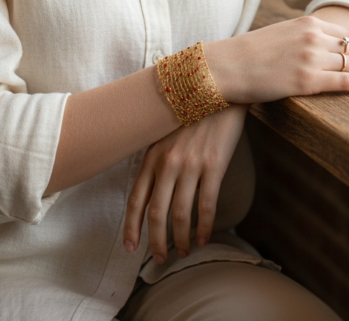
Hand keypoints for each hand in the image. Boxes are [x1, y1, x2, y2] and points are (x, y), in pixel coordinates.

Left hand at [123, 103, 247, 264]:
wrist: (217, 90)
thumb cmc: (191, 112)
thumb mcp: (165, 132)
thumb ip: (157, 159)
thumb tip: (150, 188)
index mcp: (152, 155)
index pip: (136, 199)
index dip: (132, 227)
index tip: (130, 247)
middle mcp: (168, 163)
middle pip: (156, 213)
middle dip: (156, 241)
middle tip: (161, 258)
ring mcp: (191, 165)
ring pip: (181, 214)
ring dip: (181, 239)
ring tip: (183, 251)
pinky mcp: (214, 166)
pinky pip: (207, 205)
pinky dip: (204, 227)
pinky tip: (204, 238)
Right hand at [205, 14, 348, 104]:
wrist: (225, 66)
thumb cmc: (248, 54)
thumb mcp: (279, 36)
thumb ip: (301, 39)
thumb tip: (317, 50)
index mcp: (307, 23)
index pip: (347, 35)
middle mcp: (313, 36)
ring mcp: (311, 57)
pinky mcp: (306, 79)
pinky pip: (345, 81)